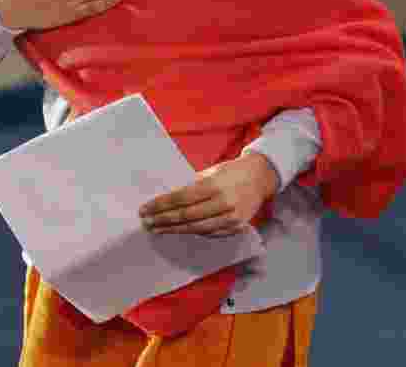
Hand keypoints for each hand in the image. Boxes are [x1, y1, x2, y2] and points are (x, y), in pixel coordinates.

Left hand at [137, 152, 278, 236]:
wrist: (260, 177)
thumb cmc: (230, 171)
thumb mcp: (209, 173)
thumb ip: (191, 187)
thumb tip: (167, 200)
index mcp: (213, 185)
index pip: (180, 198)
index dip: (160, 205)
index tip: (145, 209)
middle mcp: (223, 202)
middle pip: (186, 216)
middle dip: (163, 220)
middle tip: (146, 223)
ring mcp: (231, 217)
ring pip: (197, 228)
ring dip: (174, 230)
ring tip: (157, 230)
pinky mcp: (237, 227)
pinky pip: (210, 233)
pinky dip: (193, 232)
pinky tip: (179, 231)